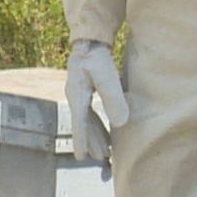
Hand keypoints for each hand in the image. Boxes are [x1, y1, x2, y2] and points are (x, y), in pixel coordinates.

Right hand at [65, 39, 129, 162]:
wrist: (90, 38)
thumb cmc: (97, 55)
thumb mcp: (106, 75)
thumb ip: (113, 97)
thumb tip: (120, 123)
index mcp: (77, 94)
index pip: (79, 122)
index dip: (81, 140)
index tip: (80, 157)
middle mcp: (75, 96)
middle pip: (83, 124)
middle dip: (90, 142)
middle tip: (101, 159)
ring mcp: (79, 93)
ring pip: (86, 119)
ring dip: (95, 135)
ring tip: (104, 152)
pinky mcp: (86, 90)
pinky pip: (90, 112)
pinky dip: (97, 124)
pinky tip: (106, 131)